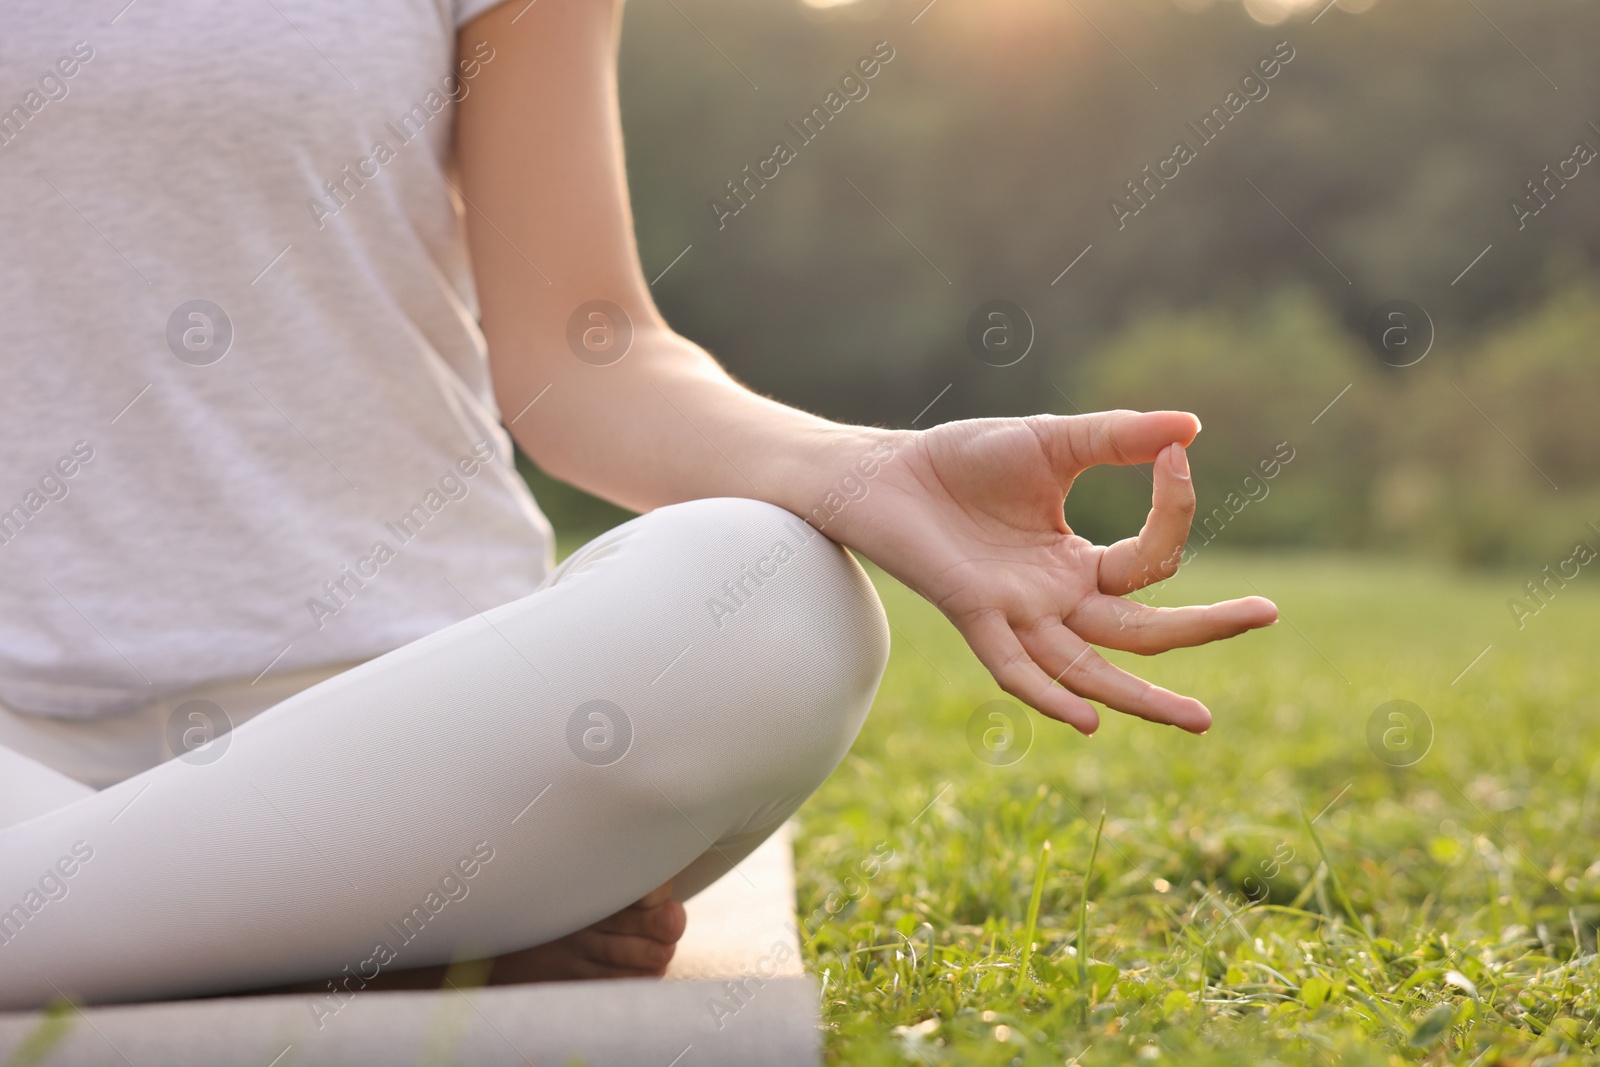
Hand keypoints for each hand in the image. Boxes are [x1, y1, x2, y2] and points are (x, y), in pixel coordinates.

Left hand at [841, 410, 1278, 735]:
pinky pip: (1015, 666)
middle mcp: (1055, 600)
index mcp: (1077, 564)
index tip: (1178, 458)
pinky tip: (1086, 719)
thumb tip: (1192, 429)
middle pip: (1141, 631)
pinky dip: (1048, 694)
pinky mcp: (973, 614)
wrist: (884, 472)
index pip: (1150, 561)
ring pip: (1090, 667)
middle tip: (1267, 614)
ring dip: (1142, 695)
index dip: (1174, 512)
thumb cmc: (963, 461)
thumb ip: (1118, 439)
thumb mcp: (1053, 442)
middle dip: (1204, 627)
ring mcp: (1017, 614)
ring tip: (1200, 720)